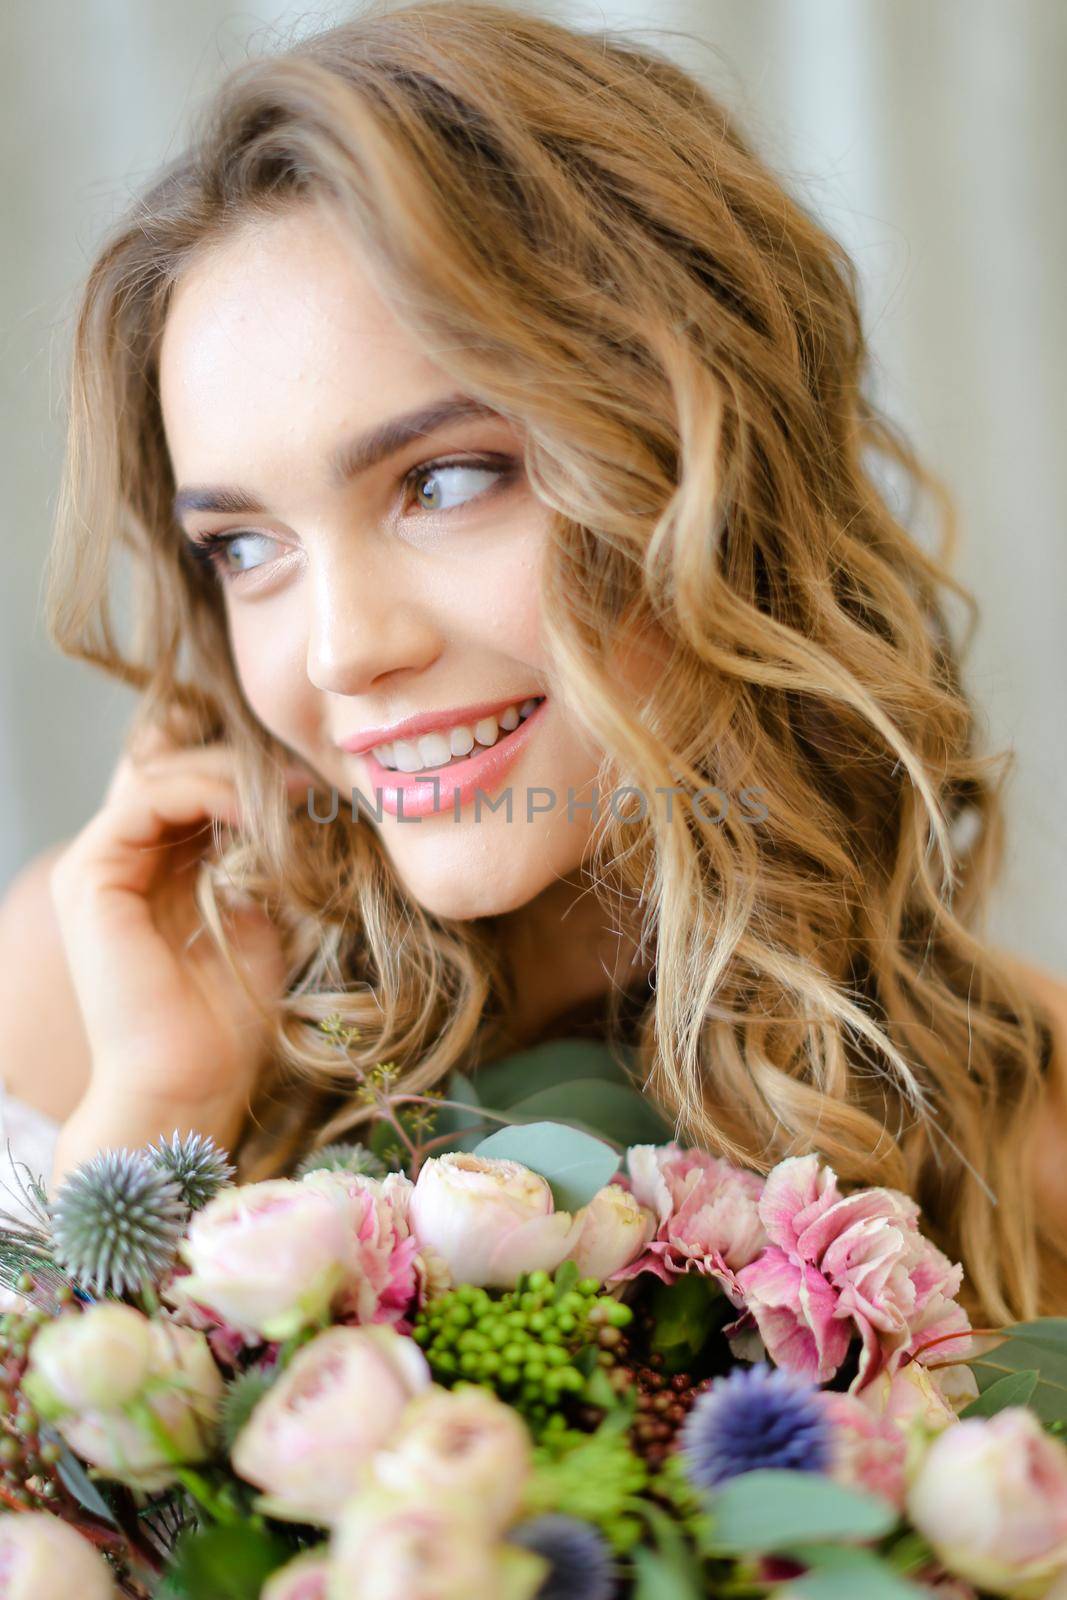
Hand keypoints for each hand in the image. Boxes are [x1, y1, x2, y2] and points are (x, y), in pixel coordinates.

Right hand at [47, 716, 307, 1177]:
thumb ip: (258, 861)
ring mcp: (95, 867)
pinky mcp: (89, 878)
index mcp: (150, 871)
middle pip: (174, 772)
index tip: (313, 785)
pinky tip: (251, 813)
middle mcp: (116, 863)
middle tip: (306, 778)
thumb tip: (298, 801)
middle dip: (242, 766)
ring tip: (287, 793)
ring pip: (161, 776)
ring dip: (229, 775)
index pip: (190, 789)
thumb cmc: (227, 1019)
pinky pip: (147, 802)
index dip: (247, 775)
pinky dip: (203, 794)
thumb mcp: (257, 919)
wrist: (190, 1083)